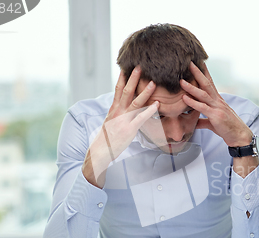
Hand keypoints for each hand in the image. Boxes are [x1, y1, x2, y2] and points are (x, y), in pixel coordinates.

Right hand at [83, 66, 158, 187]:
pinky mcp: (129, 128)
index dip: (123, 77)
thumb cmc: (107, 137)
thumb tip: (123, 104)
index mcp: (113, 108)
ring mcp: (123, 119)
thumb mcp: (111, 121)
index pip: (118, 89)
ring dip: (144, 92)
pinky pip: (141, 118)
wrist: (101, 151)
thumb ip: (118, 112)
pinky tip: (157, 105)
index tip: (128, 66)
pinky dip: (149, 110)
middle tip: (140, 66)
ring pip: (135, 102)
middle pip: (126, 91)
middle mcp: (118, 111)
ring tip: (153, 83)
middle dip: (133, 78)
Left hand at [180, 62, 252, 146]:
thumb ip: (202, 120)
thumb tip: (194, 122)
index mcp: (217, 100)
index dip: (204, 72)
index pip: (210, 83)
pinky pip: (202, 108)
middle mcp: (217, 101)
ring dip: (191, 87)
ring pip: (203, 94)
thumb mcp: (212, 122)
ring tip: (181, 81)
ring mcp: (217, 107)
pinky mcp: (216, 116)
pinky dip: (192, 102)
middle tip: (189, 62)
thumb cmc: (227, 128)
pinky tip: (184, 98)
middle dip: (197, 73)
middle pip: (206, 83)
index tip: (197, 62)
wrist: (239, 136)